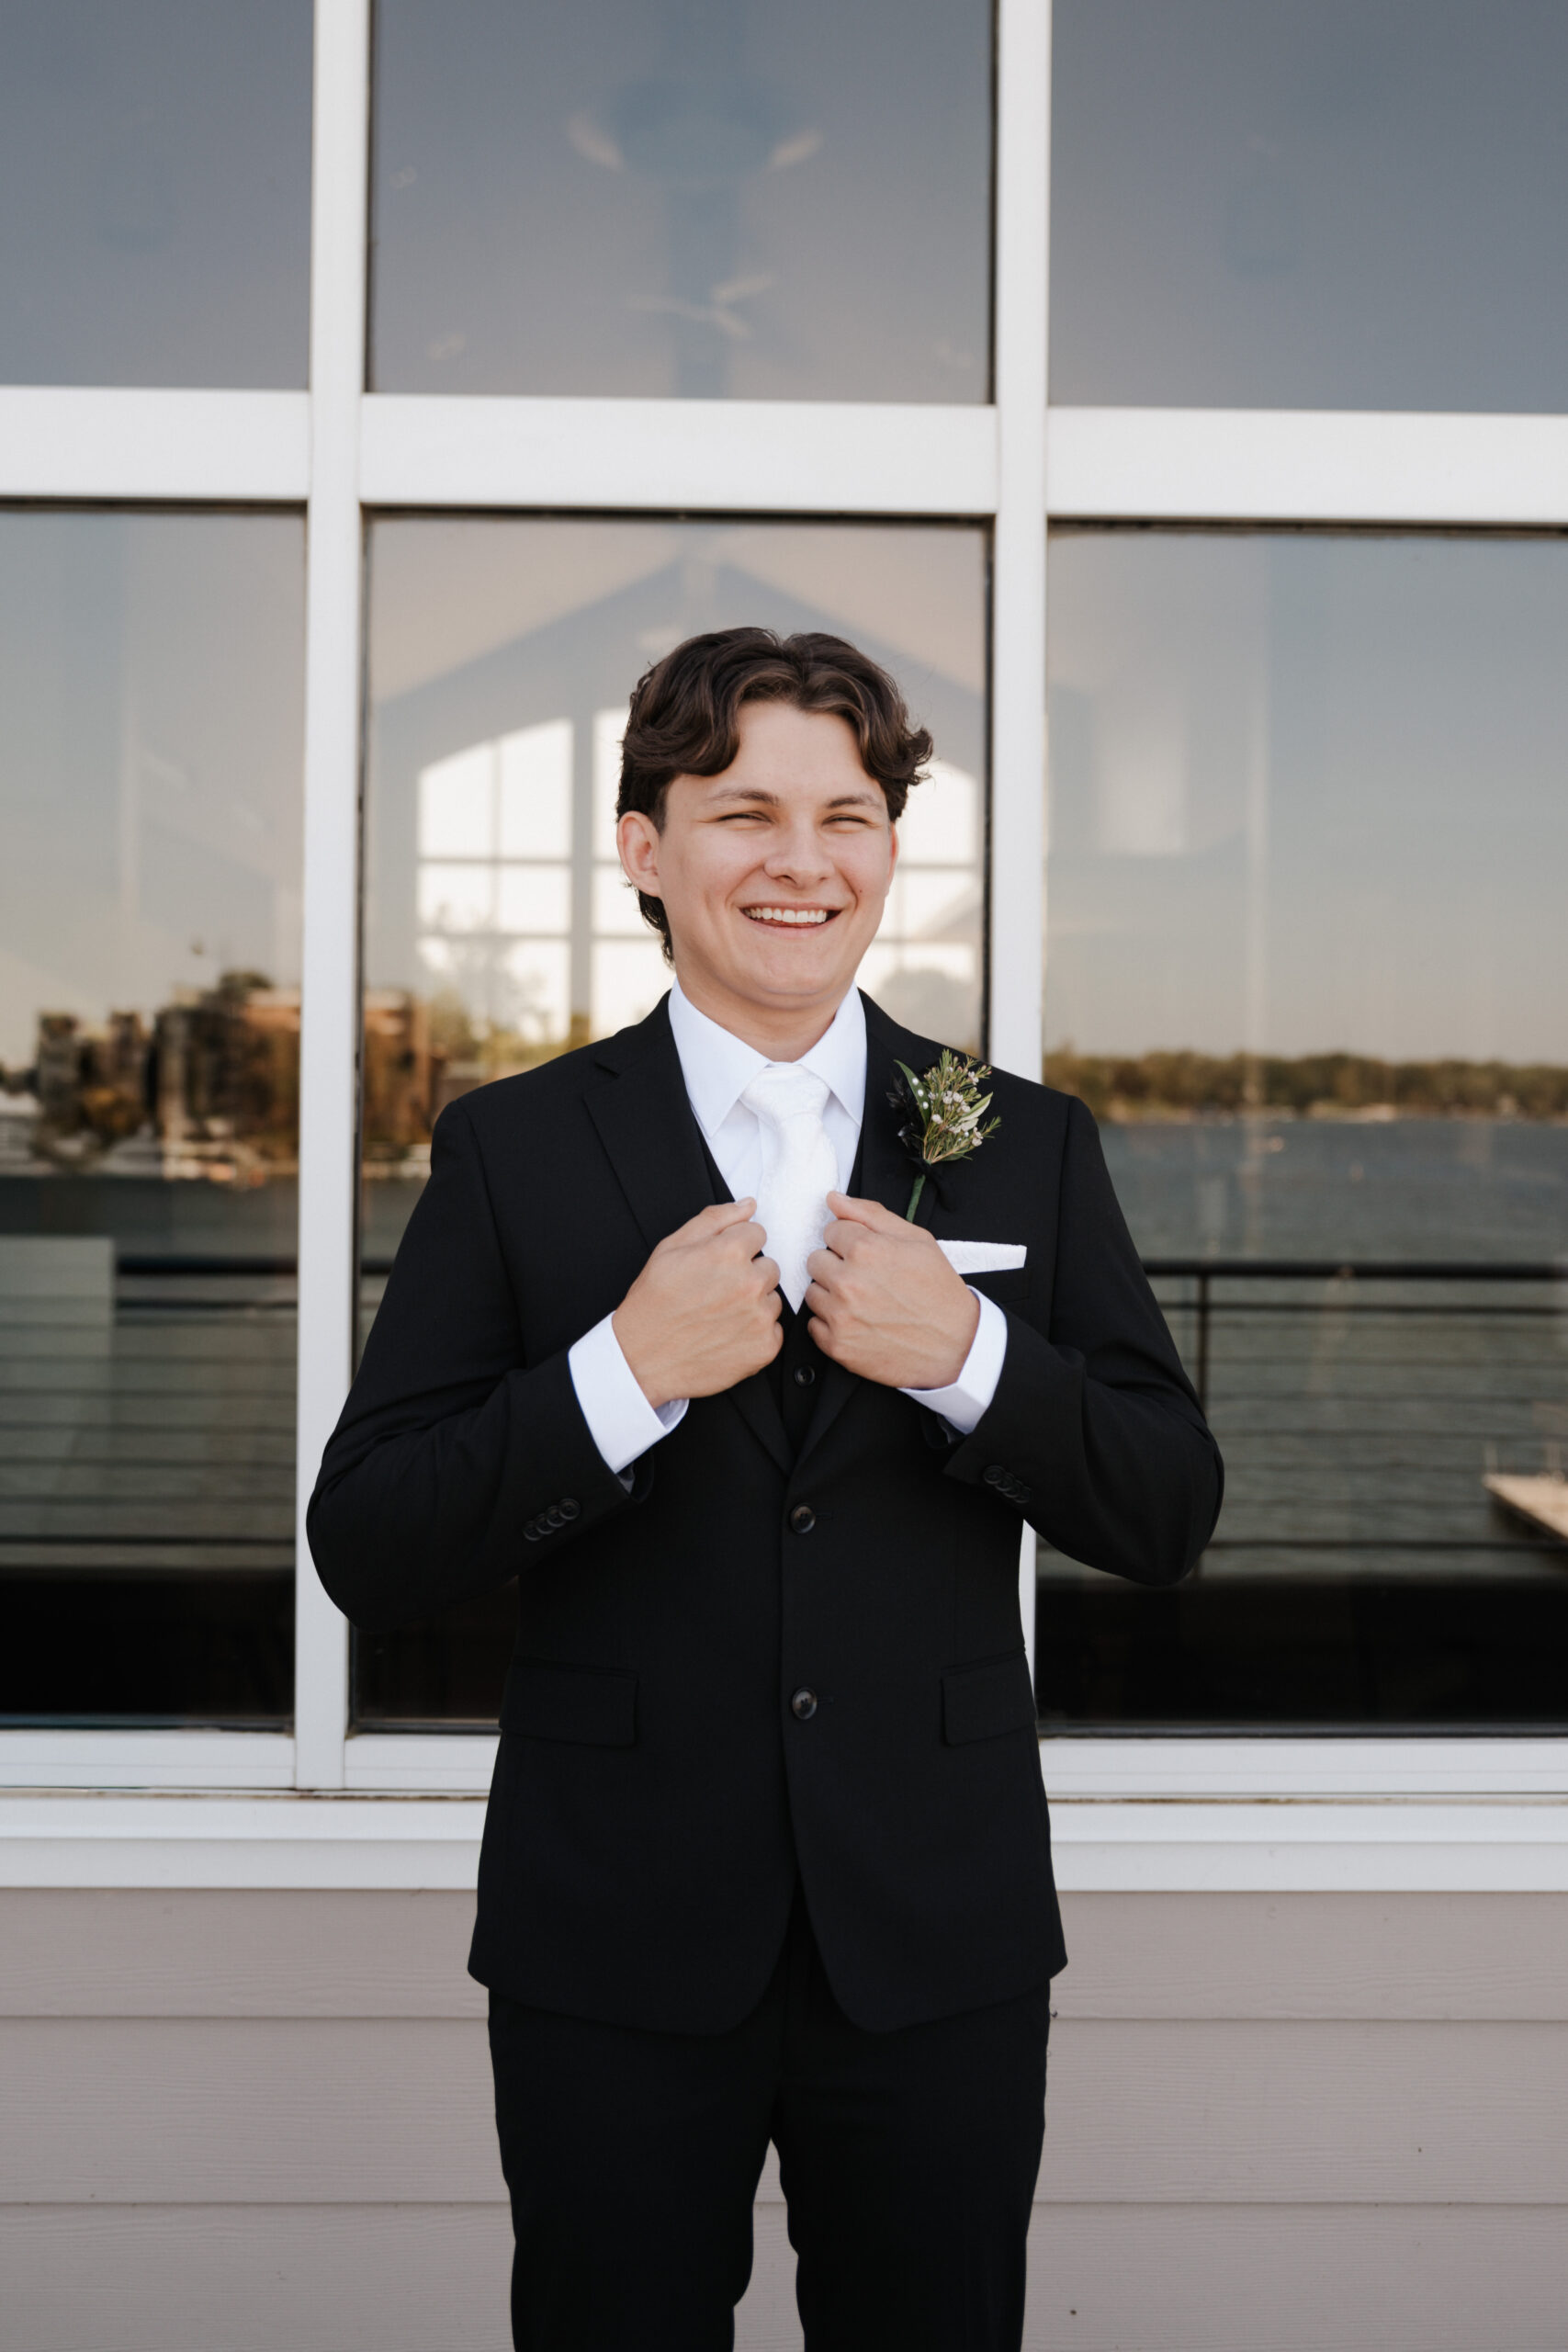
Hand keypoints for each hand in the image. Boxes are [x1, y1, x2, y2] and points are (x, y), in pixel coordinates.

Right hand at [613, 1199, 781, 1407]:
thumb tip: (748, 1205)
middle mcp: (750, 1283)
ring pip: (773, 1299)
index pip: (757, 1234)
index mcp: (729, 1252)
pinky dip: (756, 1333)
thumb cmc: (653, 1303)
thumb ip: (714, 1219)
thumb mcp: (671, 1248)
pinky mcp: (765, 1347)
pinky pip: (774, 1330)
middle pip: (769, 1266)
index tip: (719, 1264)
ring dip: (754, 1304)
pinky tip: (728, 1335)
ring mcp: (760, 1317)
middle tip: (717, 1292)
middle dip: (748, 1275)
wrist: (642, 1358)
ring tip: (720, 1316)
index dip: (736, 1247)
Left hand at [804, 1193, 978, 1389]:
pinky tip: (858, 1322)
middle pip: (815, 1259)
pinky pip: (813, 1325)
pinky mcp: (837, 1345)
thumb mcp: (916, 1240)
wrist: (955, 1344)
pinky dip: (831, 1324)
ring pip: (812, 1292)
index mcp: (865, 1250)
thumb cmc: (938, 1291)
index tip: (867, 1255)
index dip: (850, 1240)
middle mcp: (847, 1282)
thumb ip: (870, 1214)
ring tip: (864, 1301)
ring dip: (831, 1294)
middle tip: (866, 1278)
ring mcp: (840, 1316)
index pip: (831, 1230)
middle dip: (837, 1265)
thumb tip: (834, 1198)